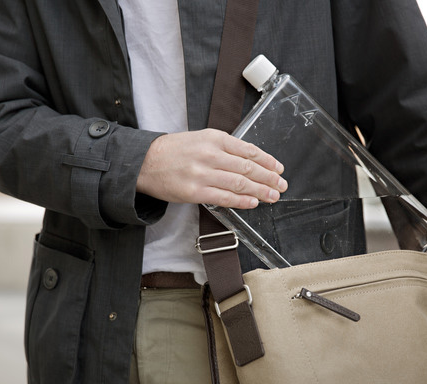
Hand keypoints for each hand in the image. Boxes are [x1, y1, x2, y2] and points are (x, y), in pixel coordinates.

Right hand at [136, 129, 286, 208]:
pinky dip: (241, 201)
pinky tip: (254, 202)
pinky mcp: (194, 191)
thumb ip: (224, 147)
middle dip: (269, 178)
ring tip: (273, 196)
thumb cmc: (173, 150)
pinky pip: (223, 197)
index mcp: (213, 138)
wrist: (144, 161)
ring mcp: (202, 174)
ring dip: (260, 191)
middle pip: (248, 167)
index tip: (279, 168)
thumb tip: (250, 160)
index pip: (248, 149)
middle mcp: (210, 154)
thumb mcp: (200, 138)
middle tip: (282, 185)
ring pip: (239, 183)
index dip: (267, 160)